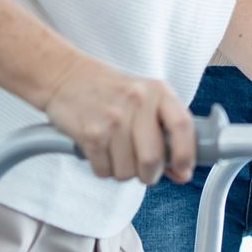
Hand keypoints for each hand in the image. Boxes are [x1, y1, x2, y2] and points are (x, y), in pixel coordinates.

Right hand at [43, 57, 195, 185]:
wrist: (66, 77)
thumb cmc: (110, 90)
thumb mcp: (145, 97)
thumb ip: (166, 129)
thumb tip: (181, 172)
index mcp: (158, 91)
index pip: (182, 126)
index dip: (186, 155)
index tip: (183, 170)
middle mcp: (137, 102)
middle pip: (152, 159)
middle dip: (150, 174)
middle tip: (146, 171)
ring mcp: (112, 119)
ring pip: (127, 171)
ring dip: (124, 172)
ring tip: (118, 153)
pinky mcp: (90, 134)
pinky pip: (104, 171)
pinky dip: (104, 169)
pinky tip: (102, 151)